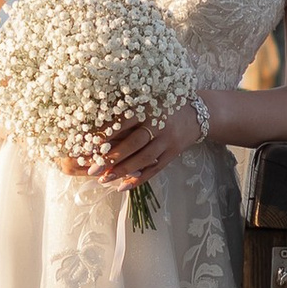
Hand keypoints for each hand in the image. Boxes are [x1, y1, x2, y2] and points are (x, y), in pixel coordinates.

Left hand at [87, 95, 217, 189]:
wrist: (197, 113)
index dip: (107, 133)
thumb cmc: (163, 105)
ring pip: (144, 159)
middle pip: (134, 143)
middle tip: (92, 168)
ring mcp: (167, 141)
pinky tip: (123, 187)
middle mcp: (159, 125)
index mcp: (148, 108)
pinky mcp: (173, 153)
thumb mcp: (146, 100)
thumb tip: (96, 122)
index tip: (89, 144)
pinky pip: (155, 169)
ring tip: (103, 179)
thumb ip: (126, 109)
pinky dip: (139, 179)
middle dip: (112, 157)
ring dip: (123, 171)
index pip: (124, 122)